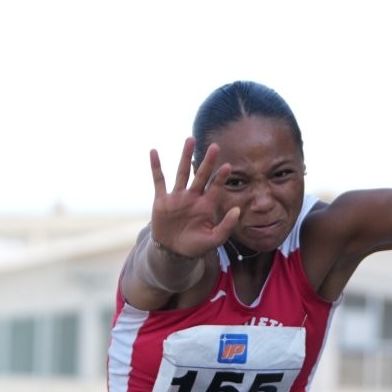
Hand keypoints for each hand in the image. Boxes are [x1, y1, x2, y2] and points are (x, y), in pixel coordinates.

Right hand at [148, 138, 238, 256]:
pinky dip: (156, 167)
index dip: (221, 177)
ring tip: (190, 140)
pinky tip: (154, 152)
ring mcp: (177, 197)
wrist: (173, 251)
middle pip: (201, 175)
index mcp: (207, 205)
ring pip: (182, 173)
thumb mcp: (214, 239)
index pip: (216, 188)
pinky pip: (159, 181)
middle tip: (215, 146)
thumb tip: (237, 210)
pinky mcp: (162, 200)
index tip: (227, 166)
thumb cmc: (196, 245)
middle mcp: (193, 197)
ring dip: (185, 157)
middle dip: (208, 162)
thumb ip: (226, 226)